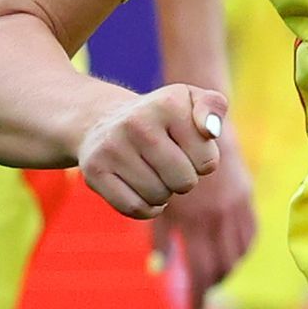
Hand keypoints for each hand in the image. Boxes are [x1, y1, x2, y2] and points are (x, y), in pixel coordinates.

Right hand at [75, 82, 229, 221]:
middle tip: (170, 165)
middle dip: (183, 180)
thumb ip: (213, 106)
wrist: (102, 120)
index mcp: (167, 103)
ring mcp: (112, 148)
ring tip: (154, 173)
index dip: (203, 161)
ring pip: (158, 196)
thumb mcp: (190, 100)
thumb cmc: (160, 117)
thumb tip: (210, 130)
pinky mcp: (94, 171)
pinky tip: (143, 192)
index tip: (188, 148)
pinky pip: (134, 208)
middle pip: (184, 182)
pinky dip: (145, 208)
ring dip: (163, 193)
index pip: (208, 161)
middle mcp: (136, 123)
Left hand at [155, 122, 258, 303]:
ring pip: (238, 253)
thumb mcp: (157, 197)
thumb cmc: (163, 159)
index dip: (197, 298)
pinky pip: (250, 233)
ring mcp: (236, 207)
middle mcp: (219, 218)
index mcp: (195, 222)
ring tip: (215, 282)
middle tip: (203, 302)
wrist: (196, 123)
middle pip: (222, 268)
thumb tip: (158, 269)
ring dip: (227, 271)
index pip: (200, 272)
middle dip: (212, 288)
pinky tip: (233, 256)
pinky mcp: (245, 195)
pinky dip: (242, 250)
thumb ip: (158, 235)